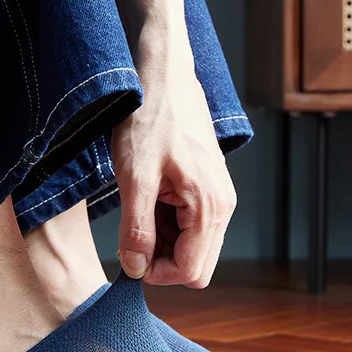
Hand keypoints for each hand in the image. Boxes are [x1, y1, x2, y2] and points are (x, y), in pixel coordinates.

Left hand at [112, 31, 236, 287]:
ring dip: (162, 240)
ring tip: (140, 208)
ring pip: (192, 247)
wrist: (164, 78)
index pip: (190, 273)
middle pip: (196, 266)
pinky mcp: (209, 189)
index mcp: (209, 208)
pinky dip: (167, 224)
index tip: (129, 252)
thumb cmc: (150, 119)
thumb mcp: (134, 178)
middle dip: (161, 259)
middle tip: (132, 232)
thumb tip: (136, 269)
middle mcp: (222, 208)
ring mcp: (218, 198)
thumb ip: (136, 229)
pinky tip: (150, 199)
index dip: (155, 272)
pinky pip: (190, 226)